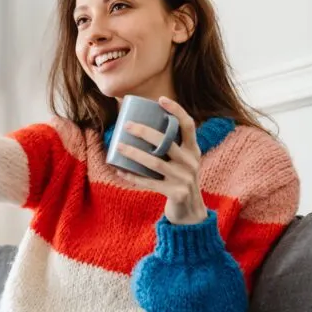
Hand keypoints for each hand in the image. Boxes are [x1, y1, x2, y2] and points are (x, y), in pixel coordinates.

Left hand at [115, 96, 208, 224]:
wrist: (190, 211)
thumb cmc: (179, 180)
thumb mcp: (183, 162)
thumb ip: (171, 147)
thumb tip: (142, 127)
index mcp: (194, 150)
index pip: (188, 125)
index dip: (176, 110)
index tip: (160, 100)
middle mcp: (191, 162)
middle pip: (167, 142)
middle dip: (145, 132)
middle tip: (127, 125)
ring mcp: (184, 178)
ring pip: (154, 163)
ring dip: (133, 153)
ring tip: (118, 146)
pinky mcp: (176, 193)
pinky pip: (149, 183)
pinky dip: (132, 176)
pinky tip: (119, 170)